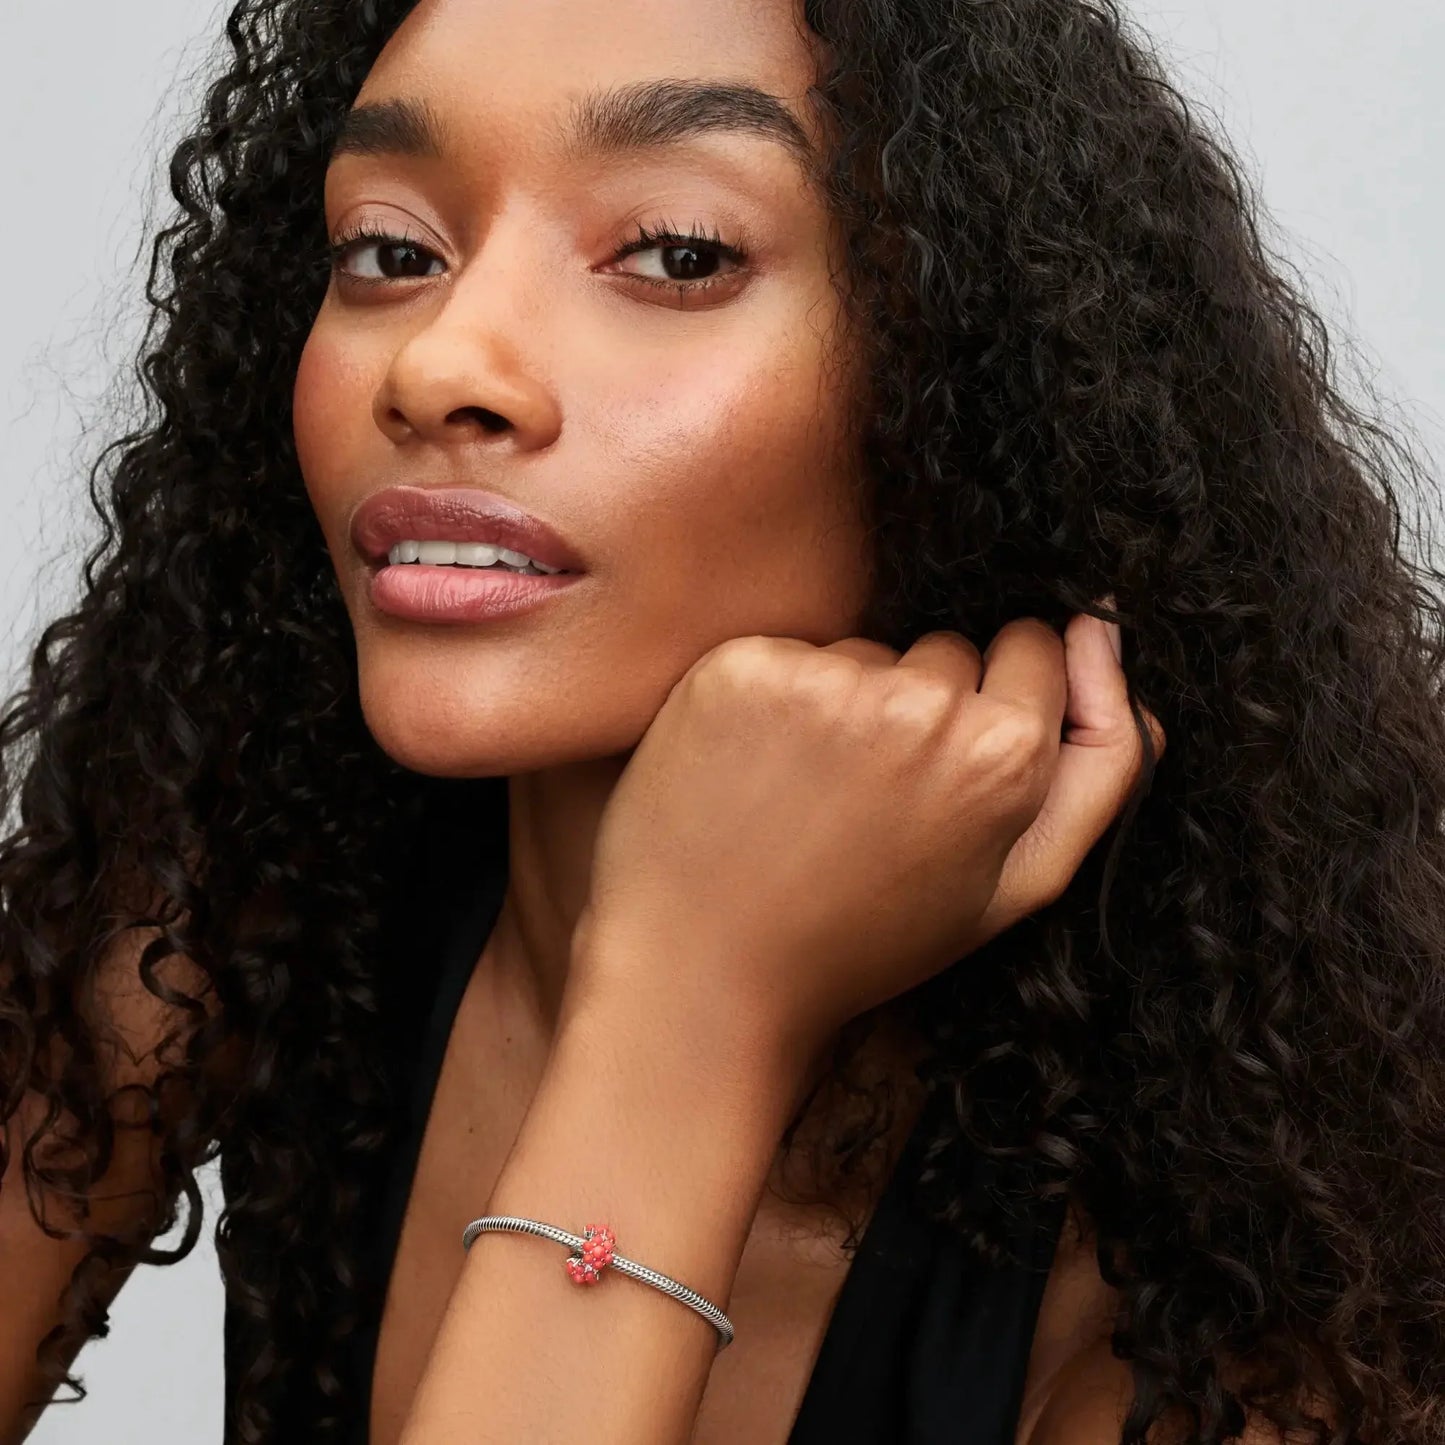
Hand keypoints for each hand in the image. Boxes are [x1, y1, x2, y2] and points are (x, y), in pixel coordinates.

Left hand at [567, 606, 1164, 1064]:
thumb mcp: (1017, 886)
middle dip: (924, 704)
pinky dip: (773, 698)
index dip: (996, 705)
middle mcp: (920, 703)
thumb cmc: (867, 940)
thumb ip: (1101, 766)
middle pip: (948, 647)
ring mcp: (823, 681)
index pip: (1034, 647)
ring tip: (810, 796)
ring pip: (865, 650)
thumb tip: (1105, 632)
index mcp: (1004, 754)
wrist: (705, 974)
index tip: (952, 763)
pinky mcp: (740, 670)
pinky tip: (756, 771)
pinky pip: (786, 653)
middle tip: (873, 801)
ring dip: (846, 702)